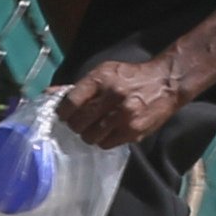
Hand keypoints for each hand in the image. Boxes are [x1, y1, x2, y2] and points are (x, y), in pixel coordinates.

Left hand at [56, 56, 188, 149]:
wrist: (165, 83)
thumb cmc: (130, 76)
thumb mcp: (104, 72)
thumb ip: (79, 86)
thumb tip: (49, 93)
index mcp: (101, 79)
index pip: (70, 103)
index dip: (63, 113)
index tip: (64, 115)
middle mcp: (112, 96)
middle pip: (78, 123)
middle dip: (75, 125)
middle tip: (80, 123)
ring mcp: (124, 116)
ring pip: (90, 137)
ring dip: (88, 134)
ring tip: (95, 128)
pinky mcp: (133, 131)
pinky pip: (106, 144)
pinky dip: (103, 140)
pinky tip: (108, 131)